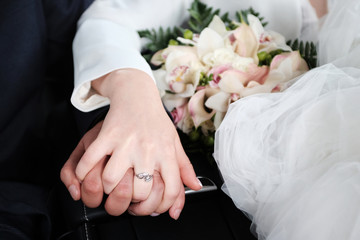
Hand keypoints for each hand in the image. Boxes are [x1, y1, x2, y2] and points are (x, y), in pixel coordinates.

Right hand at [73, 69, 201, 214]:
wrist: (137, 94)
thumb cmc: (156, 121)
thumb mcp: (175, 143)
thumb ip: (185, 168)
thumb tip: (196, 188)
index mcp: (166, 153)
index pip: (170, 191)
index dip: (161, 207)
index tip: (153, 208)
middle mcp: (148, 150)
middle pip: (139, 192)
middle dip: (133, 201)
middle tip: (129, 198)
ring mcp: (126, 143)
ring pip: (112, 181)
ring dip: (108, 189)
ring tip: (112, 185)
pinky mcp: (107, 135)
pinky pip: (90, 161)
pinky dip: (84, 172)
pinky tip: (88, 173)